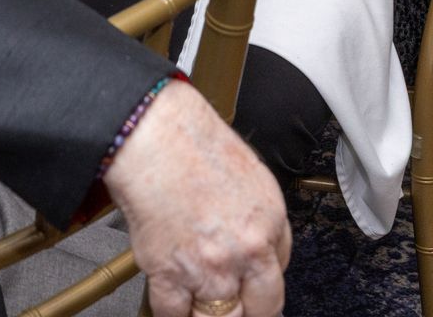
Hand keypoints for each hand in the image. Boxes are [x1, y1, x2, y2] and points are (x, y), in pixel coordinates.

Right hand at [104, 83, 290, 316]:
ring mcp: (210, 267)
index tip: (251, 292)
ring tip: (201, 305)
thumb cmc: (193, 142)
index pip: (278, 277)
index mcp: (270, 223)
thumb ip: (258, 219)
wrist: (154, 133)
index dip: (261, 288)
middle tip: (232, 306)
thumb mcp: (250, 177)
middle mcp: (247, 250)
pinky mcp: (170, 273)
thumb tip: (255, 245)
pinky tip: (173, 302)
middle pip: (261, 310)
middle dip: (246, 311)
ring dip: (210, 314)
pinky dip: (173, 313)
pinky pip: (175, 315)